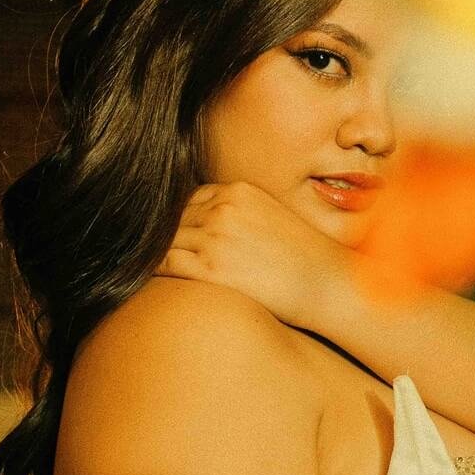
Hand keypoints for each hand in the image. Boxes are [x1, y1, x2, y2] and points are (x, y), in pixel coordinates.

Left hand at [157, 181, 348, 328]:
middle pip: (173, 218)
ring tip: (147, 265)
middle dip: (166, 236)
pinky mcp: (210, 268)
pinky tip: (154, 278)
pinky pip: (164, 263)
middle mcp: (223, 209)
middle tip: (155, 252)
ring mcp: (215, 237)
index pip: (190, 199)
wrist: (328, 284)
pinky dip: (154, 269)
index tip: (180, 237)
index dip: (183, 220)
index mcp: (238, 191)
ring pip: (164, 239)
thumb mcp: (273, 218)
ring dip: (156, 252)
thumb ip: (242, 214)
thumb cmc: (306, 259)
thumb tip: (217, 226)